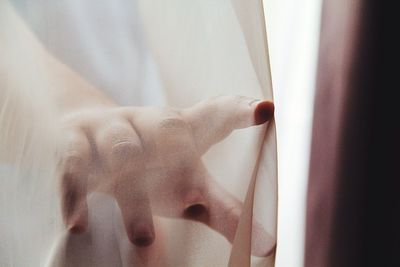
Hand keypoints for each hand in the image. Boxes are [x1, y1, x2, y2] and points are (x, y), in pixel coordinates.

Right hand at [58, 95, 274, 255]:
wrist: (83, 133)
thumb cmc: (150, 167)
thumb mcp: (188, 185)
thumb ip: (224, 210)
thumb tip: (266, 245)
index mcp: (183, 130)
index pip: (215, 114)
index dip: (239, 111)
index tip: (265, 110)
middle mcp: (148, 124)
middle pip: (168, 130)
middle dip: (178, 155)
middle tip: (192, 194)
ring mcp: (110, 131)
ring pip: (121, 149)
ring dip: (132, 193)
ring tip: (145, 238)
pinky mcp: (74, 145)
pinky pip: (73, 168)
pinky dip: (75, 195)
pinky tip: (79, 224)